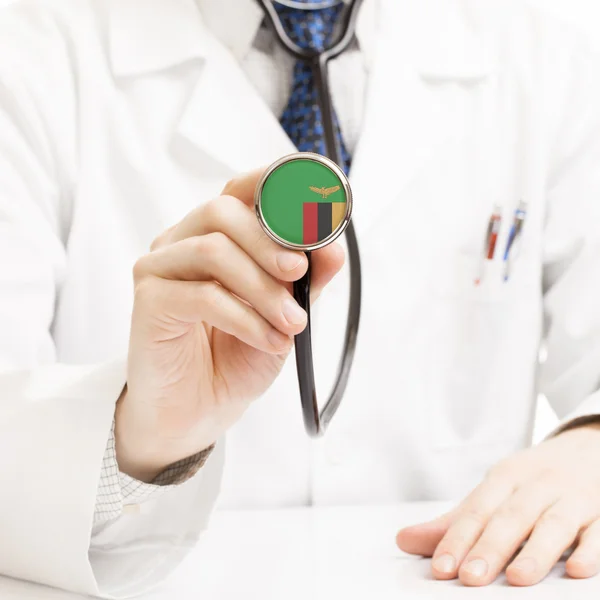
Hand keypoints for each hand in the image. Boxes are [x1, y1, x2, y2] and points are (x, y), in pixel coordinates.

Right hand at [116, 168, 343, 480]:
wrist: (198, 411)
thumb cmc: (236, 356)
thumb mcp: (284, 314)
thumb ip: (306, 280)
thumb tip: (333, 247)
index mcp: (215, 235)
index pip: (240, 190)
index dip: (274, 183)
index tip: (314, 200)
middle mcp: (183, 242)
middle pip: (222, 211)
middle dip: (270, 241)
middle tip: (299, 273)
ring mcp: (160, 269)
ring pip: (212, 250)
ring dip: (263, 289)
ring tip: (292, 323)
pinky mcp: (149, 302)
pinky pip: (202, 296)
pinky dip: (245, 318)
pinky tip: (268, 340)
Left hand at [396, 423, 599, 585]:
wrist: (588, 447)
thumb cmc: (532, 478)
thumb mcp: (494, 491)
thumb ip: (454, 521)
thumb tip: (404, 540)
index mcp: (505, 478)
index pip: (477, 510)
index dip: (457, 538)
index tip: (440, 568)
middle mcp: (536, 485)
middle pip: (511, 517)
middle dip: (490, 547)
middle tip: (470, 577)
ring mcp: (572, 497)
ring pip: (554, 524)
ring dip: (536, 551)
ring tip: (517, 579)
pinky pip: (598, 531)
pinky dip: (590, 549)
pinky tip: (578, 569)